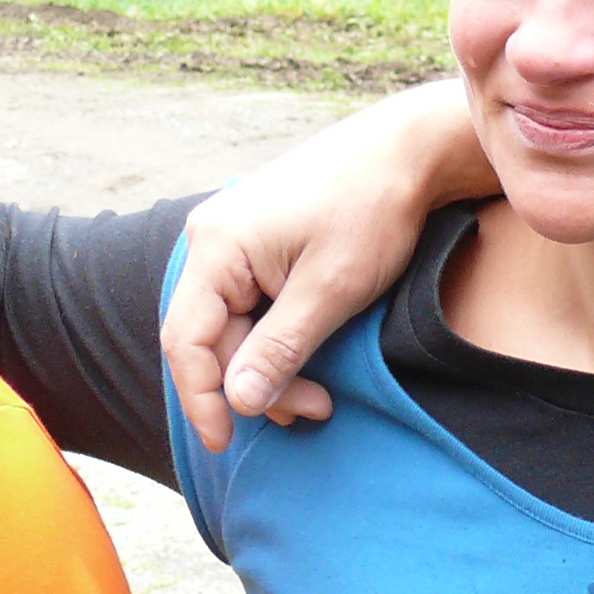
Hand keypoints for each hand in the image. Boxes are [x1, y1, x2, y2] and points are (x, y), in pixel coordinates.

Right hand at [162, 79, 491, 452]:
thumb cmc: (372, 210)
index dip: (202, 397)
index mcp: (217, 246)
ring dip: (270, 368)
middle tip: (315, 410)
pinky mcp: (259, 244)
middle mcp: (213, 239)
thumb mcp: (331, 290)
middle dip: (255, 385)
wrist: (407, 152)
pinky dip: (276, 340)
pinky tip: (310, 360)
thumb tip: (238, 402)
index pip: (186, 339)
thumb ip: (280, 348)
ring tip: (321, 395)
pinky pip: (251, 306)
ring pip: (234, 326)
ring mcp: (234, 240)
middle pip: (211, 338)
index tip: (226, 442)